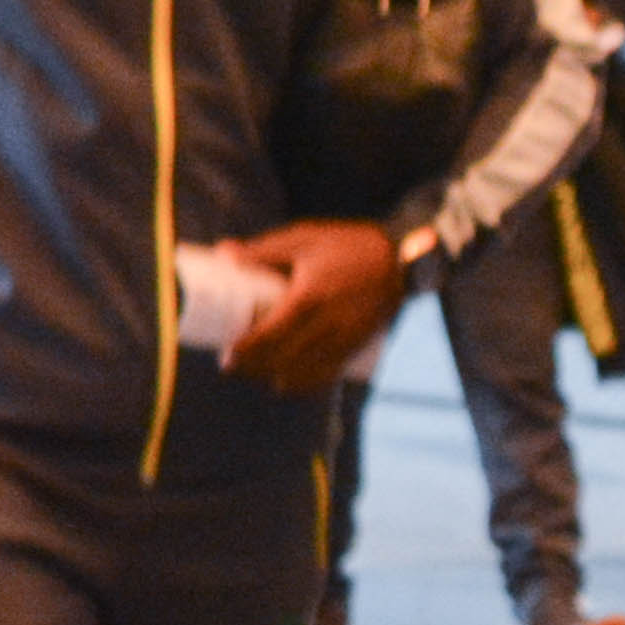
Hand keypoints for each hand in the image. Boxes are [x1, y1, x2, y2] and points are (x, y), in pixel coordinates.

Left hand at [221, 222, 407, 391]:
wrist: (401, 259)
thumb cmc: (347, 245)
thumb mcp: (304, 239)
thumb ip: (264, 250)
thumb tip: (222, 253)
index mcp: (310, 297)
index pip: (271, 334)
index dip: (246, 350)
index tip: (227, 357)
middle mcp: (328, 322)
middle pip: (284, 357)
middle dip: (255, 368)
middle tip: (232, 367)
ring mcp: (346, 336)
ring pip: (306, 369)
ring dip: (277, 377)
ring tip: (256, 376)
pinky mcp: (359, 343)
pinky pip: (329, 371)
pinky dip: (307, 382)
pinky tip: (290, 384)